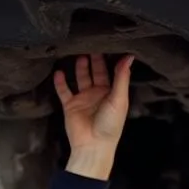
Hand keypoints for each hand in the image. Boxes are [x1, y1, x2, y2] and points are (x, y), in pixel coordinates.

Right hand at [54, 54, 133, 178]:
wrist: (93, 145)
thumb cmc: (110, 126)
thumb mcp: (119, 99)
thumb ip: (122, 77)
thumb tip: (129, 57)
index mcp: (111, 93)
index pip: (110, 72)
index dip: (109, 59)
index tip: (108, 44)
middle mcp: (97, 94)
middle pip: (95, 72)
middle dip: (94, 59)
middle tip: (91, 43)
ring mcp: (83, 99)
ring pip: (80, 78)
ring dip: (79, 67)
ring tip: (77, 53)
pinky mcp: (70, 105)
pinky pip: (63, 90)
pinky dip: (60, 81)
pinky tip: (59, 71)